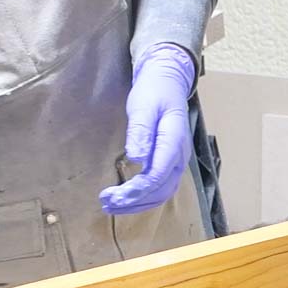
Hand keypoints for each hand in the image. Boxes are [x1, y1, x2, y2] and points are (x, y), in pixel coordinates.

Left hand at [99, 44, 195, 215]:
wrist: (167, 82)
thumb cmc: (153, 91)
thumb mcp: (142, 106)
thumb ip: (140, 131)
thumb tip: (136, 158)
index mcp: (174, 141)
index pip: (158, 174)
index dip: (138, 189)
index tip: (116, 196)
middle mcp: (179, 156)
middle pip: (161, 189)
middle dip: (135, 200)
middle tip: (107, 202)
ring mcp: (177, 161)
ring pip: (162, 192)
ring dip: (138, 203)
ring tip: (112, 205)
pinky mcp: (169, 163)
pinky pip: (160, 187)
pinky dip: (144, 197)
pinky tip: (126, 199)